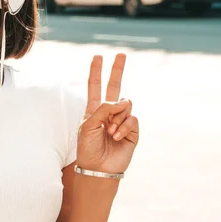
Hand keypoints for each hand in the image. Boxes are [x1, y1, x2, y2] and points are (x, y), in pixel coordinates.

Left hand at [75, 54, 138, 174]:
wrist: (98, 167)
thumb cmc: (88, 147)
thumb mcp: (88, 125)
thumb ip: (102, 109)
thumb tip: (122, 101)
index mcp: (94, 109)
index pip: (95, 86)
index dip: (96, 72)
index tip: (97, 57)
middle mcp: (109, 112)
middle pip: (115, 86)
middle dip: (117, 70)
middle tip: (121, 54)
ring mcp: (121, 120)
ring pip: (125, 105)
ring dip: (116, 118)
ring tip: (109, 132)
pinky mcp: (132, 130)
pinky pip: (131, 118)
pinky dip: (123, 126)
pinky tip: (116, 136)